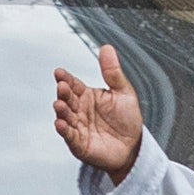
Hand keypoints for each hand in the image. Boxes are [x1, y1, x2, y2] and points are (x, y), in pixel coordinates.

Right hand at [50, 41, 147, 179]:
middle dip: (63, 93)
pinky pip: (69, 136)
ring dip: (61, 110)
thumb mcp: (123, 92)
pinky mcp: (79, 144)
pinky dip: (64, 130)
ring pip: (65, 116)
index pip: (73, 84)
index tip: (59, 72)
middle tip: (62, 86)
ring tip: (59, 104)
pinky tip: (60, 124)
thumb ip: (112, 72)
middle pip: (67, 99)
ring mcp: (78, 127)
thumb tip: (106, 48)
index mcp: (87, 96)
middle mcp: (80, 110)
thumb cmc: (127, 120)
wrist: (134, 146)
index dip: (66, 78)